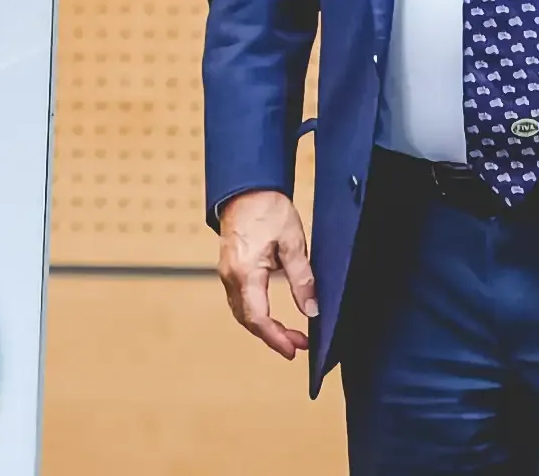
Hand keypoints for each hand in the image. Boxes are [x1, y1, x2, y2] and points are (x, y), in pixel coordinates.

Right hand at [217, 189, 317, 359]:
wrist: (246, 187)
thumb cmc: (268, 208)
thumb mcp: (293, 243)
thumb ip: (302, 279)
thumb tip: (311, 310)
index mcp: (245, 272)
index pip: (258, 318)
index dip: (276, 339)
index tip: (295, 350)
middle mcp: (230, 276)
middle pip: (248, 320)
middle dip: (273, 337)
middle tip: (299, 345)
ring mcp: (227, 272)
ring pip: (242, 312)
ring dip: (265, 328)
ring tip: (291, 335)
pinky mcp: (229, 267)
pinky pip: (240, 300)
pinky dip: (256, 314)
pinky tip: (272, 316)